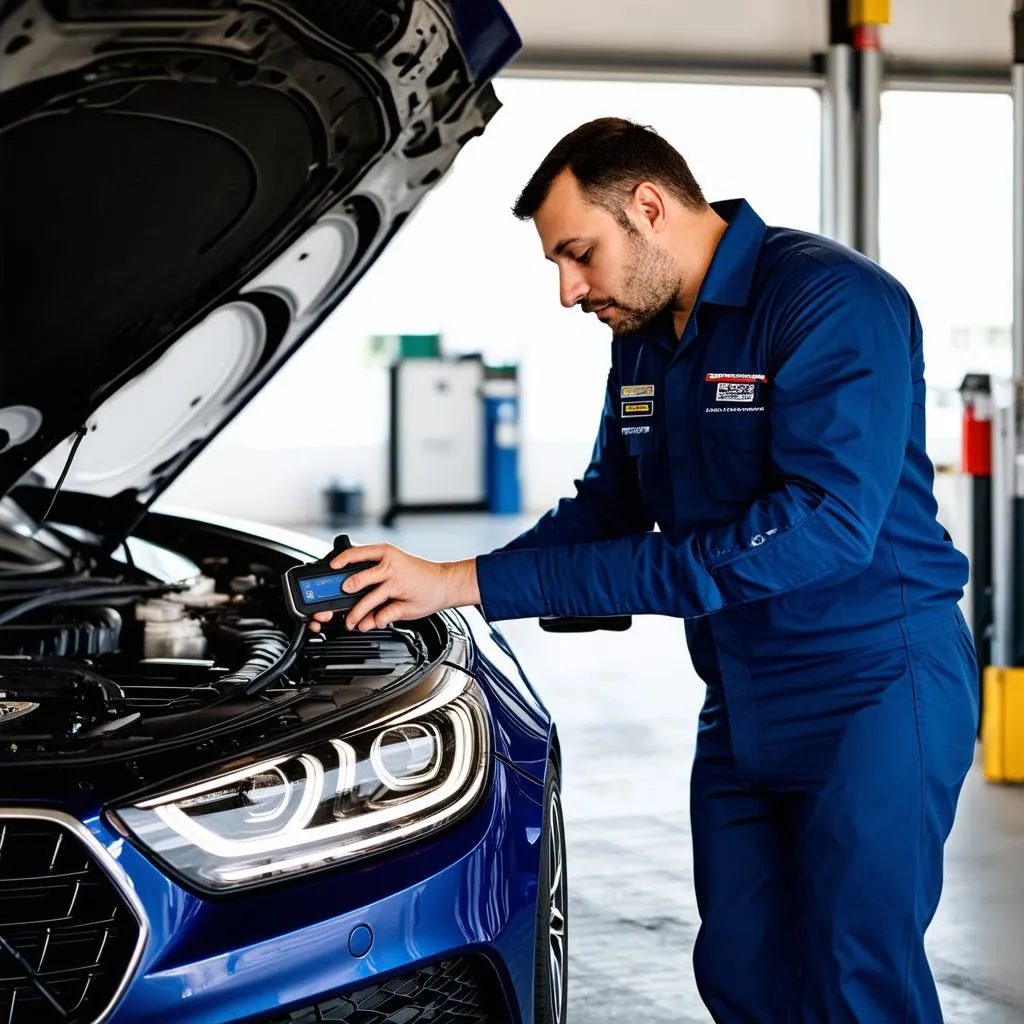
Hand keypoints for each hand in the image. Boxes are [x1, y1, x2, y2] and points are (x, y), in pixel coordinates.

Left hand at [306, 543, 480, 632]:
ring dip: (357, 613)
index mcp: (386, 553)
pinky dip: (376, 620)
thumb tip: (354, 594)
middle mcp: (390, 566)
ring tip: (352, 621)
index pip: (358, 553)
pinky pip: (383, 615)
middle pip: (360, 578)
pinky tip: (376, 621)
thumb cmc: (417, 575)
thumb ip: (375, 579)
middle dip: (347, 591)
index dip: (341, 560)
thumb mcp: (394, 567)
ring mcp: (396, 583)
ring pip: (369, 600)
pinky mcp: (403, 602)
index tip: (332, 568)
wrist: (444, 583)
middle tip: (342, 600)